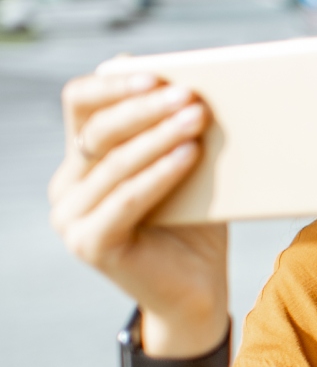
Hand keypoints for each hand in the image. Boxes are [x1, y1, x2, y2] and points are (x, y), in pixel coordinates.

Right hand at [48, 73, 227, 356]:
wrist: (198, 291)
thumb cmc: (196, 223)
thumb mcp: (188, 167)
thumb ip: (178, 129)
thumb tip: (197, 79)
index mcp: (83, 159)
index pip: (80, 104)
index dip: (112, 85)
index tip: (156, 74)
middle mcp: (68, 186)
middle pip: (98, 130)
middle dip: (146, 108)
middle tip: (190, 94)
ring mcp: (72, 218)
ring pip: (115, 164)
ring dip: (159, 136)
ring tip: (198, 118)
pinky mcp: (89, 245)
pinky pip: (125, 200)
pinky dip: (159, 174)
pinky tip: (189, 155)